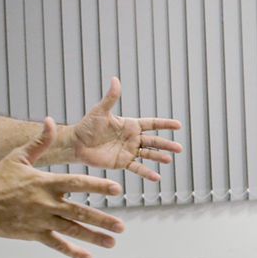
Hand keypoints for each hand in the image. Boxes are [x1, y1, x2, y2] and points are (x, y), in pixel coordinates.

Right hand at [0, 119, 125, 257]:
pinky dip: (72, 251)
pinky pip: (56, 244)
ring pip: (72, 231)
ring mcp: (40, 221)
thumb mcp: (19, 157)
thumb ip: (40, 142)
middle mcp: (46, 203)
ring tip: (112, 242)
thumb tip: (50, 121)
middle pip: (80, 212)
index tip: (117, 189)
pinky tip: (87, 257)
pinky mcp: (33, 234)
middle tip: (121, 226)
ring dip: (94, 237)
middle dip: (103, 220)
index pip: (78, 184)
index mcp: (46, 183)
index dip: (98, 186)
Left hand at [67, 77, 183, 182]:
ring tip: (169, 160)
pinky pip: (137, 168)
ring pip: (149, 155)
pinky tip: (156, 178)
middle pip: (154, 141)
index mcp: (130, 125)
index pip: (152, 124)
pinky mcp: (123, 163)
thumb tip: (115, 79)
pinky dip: (147, 173)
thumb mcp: (100, 111)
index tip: (178, 125)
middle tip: (179, 148)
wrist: (76, 144)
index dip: (165, 124)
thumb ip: (111, 97)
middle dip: (167, 144)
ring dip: (159, 157)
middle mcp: (133, 138)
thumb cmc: (87, 126)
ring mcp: (129, 151)